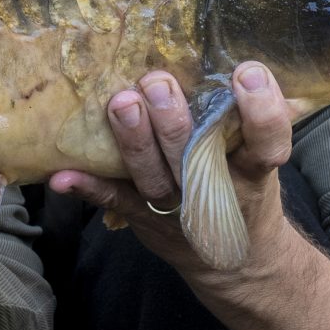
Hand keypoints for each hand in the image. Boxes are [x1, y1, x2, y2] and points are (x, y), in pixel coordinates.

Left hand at [49, 62, 294, 271]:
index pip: (267, 141)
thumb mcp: (263, 160)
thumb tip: (254, 65)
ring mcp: (175, 208)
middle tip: (158, 83)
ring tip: (121, 104)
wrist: (240, 264)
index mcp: (252, 171)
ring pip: (153, 176)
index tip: (247, 73)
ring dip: (134, 141)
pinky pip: (113, 200)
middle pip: (195, 156)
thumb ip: (258, 120)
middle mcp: (214, 191)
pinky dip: (87, 188)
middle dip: (174, 121)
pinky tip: (62, 175)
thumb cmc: (247, 191)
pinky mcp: (142, 217)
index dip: (261, 111)